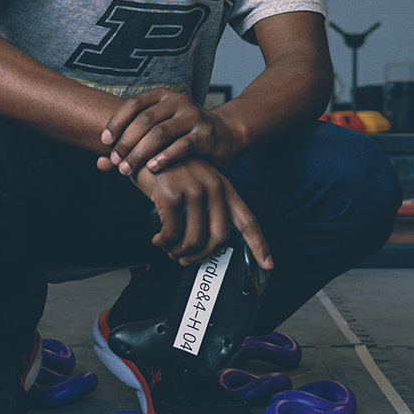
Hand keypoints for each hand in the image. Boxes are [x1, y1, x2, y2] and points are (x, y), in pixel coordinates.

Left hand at [98, 88, 240, 175]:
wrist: (224, 134)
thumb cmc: (183, 135)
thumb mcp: (158, 134)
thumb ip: (130, 146)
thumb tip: (100, 163)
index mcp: (163, 95)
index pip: (134, 103)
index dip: (117, 121)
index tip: (105, 141)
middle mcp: (178, 101)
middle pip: (145, 120)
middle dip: (126, 142)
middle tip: (115, 161)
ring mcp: (193, 116)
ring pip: (161, 133)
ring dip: (141, 152)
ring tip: (128, 169)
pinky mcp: (205, 134)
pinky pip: (182, 146)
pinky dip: (165, 157)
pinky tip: (152, 168)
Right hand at [132, 158, 272, 269]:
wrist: (144, 148)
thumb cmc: (170, 169)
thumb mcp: (197, 182)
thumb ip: (207, 207)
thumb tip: (205, 244)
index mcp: (224, 188)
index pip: (248, 220)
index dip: (260, 245)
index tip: (268, 265)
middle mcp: (213, 189)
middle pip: (219, 239)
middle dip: (200, 256)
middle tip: (184, 259)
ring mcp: (194, 191)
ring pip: (193, 241)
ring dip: (178, 252)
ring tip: (168, 248)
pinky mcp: (172, 196)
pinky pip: (171, 235)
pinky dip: (163, 243)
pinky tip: (158, 239)